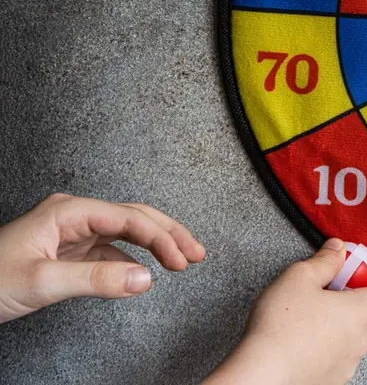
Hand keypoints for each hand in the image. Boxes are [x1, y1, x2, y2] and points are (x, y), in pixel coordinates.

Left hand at [0, 193, 205, 322]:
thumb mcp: (43, 281)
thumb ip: (97, 279)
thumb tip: (145, 278)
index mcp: (69, 212)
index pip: (128, 218)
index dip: (161, 237)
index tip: (182, 259)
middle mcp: (73, 216)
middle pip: (134, 216)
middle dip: (169, 233)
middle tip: (197, 253)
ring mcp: (71, 232)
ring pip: (126, 231)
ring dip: (155, 244)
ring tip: (183, 259)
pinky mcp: (67, 251)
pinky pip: (110, 249)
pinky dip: (133, 260)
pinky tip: (144, 271)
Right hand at [205, 239, 366, 384]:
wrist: (260, 375)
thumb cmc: (280, 326)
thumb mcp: (300, 277)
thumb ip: (325, 260)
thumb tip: (338, 249)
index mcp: (361, 313)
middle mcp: (360, 341)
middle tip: (343, 286)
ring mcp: (347, 364)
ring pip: (361, 338)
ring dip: (351, 322)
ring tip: (322, 311)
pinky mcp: (331, 380)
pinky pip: (343, 357)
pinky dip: (335, 343)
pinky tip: (310, 336)